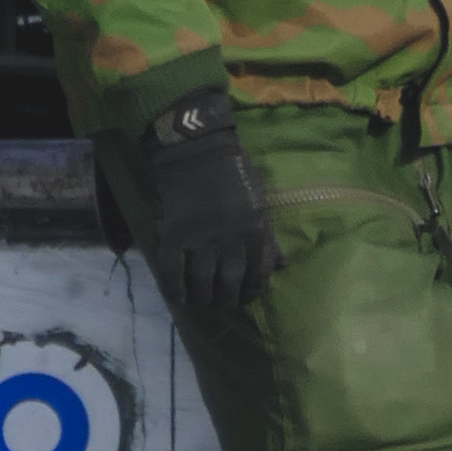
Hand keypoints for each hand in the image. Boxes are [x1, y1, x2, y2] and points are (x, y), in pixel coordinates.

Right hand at [140, 88, 280, 312]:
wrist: (194, 146)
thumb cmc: (232, 170)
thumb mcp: (259, 199)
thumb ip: (267, 235)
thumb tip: (280, 265)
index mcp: (254, 226)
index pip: (258, 270)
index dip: (252, 289)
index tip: (246, 297)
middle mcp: (229, 236)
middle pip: (230, 280)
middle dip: (227, 298)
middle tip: (222, 304)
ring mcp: (199, 236)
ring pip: (201, 280)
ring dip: (202, 298)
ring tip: (201, 304)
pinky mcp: (171, 233)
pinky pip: (172, 270)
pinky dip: (174, 288)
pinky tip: (177, 297)